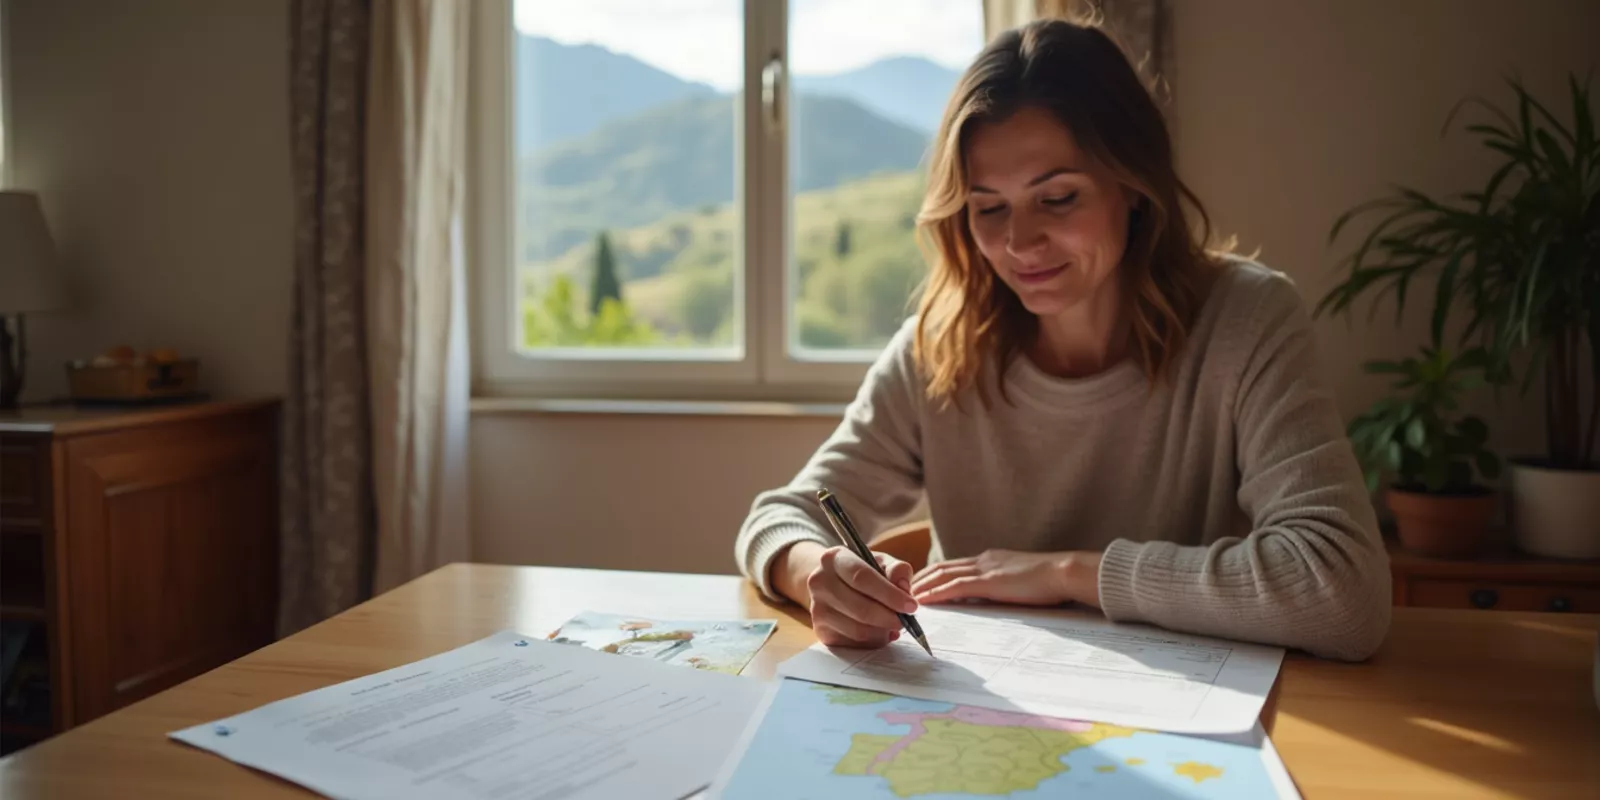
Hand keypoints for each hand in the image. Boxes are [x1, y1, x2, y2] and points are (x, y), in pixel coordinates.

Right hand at [776, 542, 917, 647]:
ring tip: (894, 625)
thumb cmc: (861, 572)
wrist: (831, 584)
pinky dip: (873, 641)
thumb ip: (897, 570)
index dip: (889, 594)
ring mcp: (817, 609)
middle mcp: (819, 582)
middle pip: (860, 608)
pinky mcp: (821, 631)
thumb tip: (904, 589)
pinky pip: (854, 643)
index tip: (911, 606)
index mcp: (834, 558)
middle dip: (889, 618)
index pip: (861, 577)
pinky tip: (881, 633)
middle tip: (906, 621)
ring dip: (883, 632)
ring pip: (858, 630)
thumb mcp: (880, 562)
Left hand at [911, 549, 1101, 606]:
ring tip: (903, 597)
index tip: (917, 584)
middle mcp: (983, 560)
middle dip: (919, 579)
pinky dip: (936, 593)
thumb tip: (988, 597)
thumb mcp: (1018, 580)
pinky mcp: (989, 582)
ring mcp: (985, 569)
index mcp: (990, 560)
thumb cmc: (1049, 581)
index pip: (953, 566)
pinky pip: (955, 587)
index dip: (932, 575)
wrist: (1064, 572)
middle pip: (941, 567)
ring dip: (922, 586)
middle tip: (899, 591)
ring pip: (943, 575)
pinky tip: (923, 600)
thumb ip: (1001, 585)